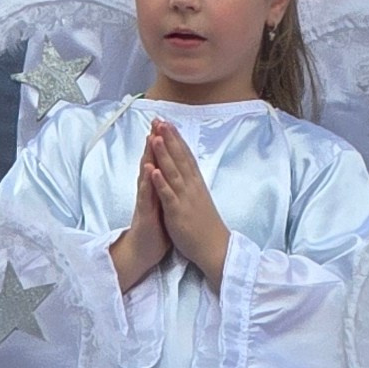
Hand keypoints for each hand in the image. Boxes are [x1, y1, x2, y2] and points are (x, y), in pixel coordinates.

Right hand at [110, 125, 174, 291]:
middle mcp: (149, 191)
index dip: (164, 144)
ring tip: (150, 137)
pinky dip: (147, 182)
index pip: (160, 162)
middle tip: (156, 122)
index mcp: (157, 188)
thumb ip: (164, 188)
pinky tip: (148, 169)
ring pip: (146, 175)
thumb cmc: (155, 230)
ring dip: (149, 156)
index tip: (168, 125)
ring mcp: (146, 201)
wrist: (143, 252)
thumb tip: (169, 174)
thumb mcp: (163, 205)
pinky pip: (146, 196)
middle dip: (154, 143)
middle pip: (152, 162)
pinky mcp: (144, 213)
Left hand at [144, 119, 230, 286]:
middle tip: (160, 120)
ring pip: (173, 172)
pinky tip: (153, 170)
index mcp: (196, 183)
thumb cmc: (205, 225)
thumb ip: (192, 184)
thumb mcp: (199, 198)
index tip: (168, 123)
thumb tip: (187, 170)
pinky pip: (168, 195)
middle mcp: (191, 186)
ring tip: (155, 136)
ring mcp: (184, 198)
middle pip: (179, 158)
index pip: (185, 156)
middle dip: (169, 139)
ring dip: (164, 154)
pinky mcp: (178, 212)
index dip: (176, 139)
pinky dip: (160, 182)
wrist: (215, 248)